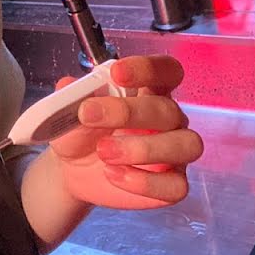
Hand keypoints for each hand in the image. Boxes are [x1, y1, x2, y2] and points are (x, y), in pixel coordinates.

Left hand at [47, 55, 203, 209]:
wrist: (72, 169)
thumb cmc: (80, 132)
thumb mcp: (69, 113)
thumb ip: (74, 98)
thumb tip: (68, 85)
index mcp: (149, 90)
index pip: (165, 70)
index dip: (148, 68)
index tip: (117, 73)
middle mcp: (168, 119)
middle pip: (168, 109)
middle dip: (128, 112)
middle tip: (89, 116)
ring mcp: (175, 152)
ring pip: (186, 145)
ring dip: (143, 148)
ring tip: (103, 152)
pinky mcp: (172, 184)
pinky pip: (176, 185)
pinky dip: (144, 182)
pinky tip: (113, 175)